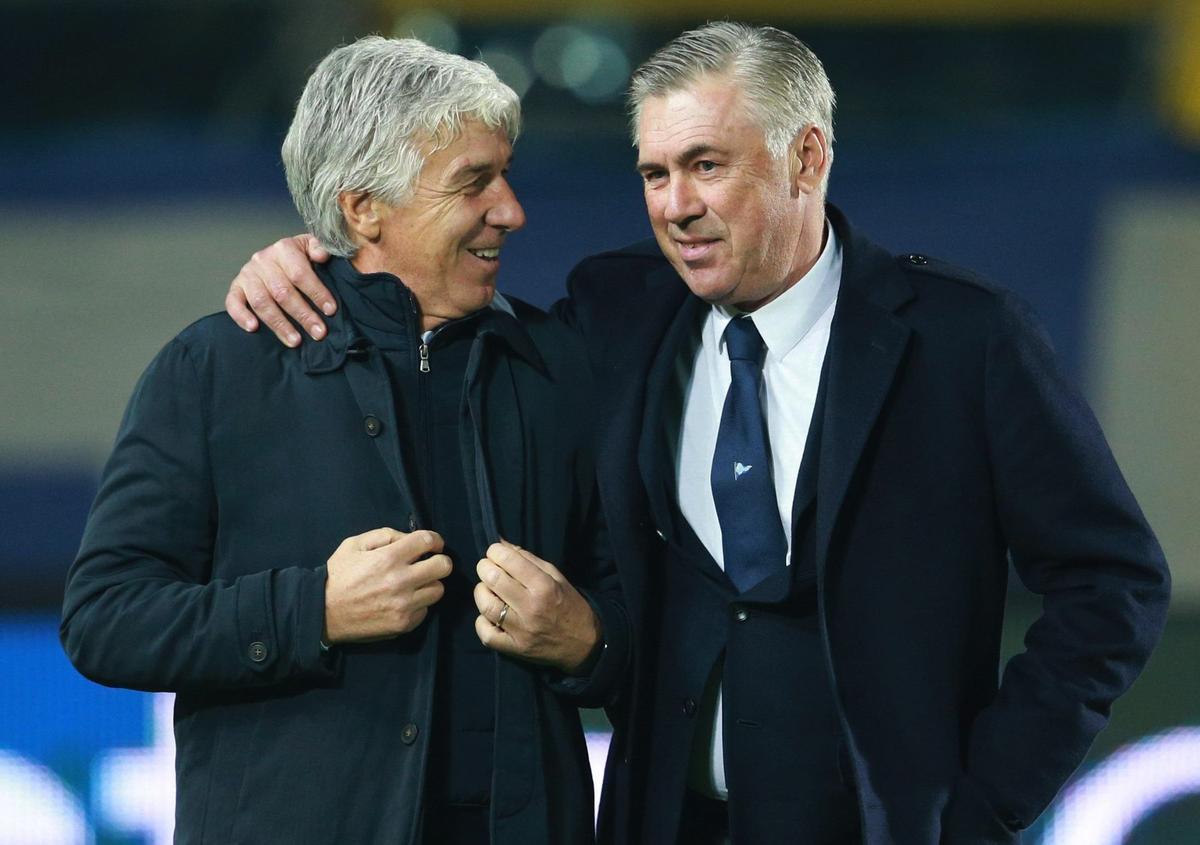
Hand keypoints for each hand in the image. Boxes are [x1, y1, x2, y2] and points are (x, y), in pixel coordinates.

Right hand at [226, 233, 335, 346]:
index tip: (330, 310)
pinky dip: (241, 316)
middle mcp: (263, 260)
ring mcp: (248, 275)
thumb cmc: (299, 256)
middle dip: (303, 315)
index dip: (316, 293)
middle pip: (283, 292)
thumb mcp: (311, 247)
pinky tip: (253, 329)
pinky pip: (233, 302)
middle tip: (319, 333)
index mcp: (284, 249)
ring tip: (295, 341)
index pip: (300, 274)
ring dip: (279, 324)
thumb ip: (320, 248)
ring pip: (262, 302)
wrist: (277, 256)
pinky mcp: (236, 288)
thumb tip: (322, 255)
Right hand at [324, 528, 451, 642]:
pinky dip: (419, 604)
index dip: (435, 541)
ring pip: (438, 589)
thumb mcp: (354, 545)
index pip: (428, 541)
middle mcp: (401, 581)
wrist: (323, 613)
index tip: (433, 545)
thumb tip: (410, 538)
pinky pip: (426, 610)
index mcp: (388, 558)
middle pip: (444, 566)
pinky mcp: (404, 624)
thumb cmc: (338, 576)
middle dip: (438, 561)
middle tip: (428, 564)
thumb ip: (384, 535)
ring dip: (429, 584)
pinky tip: (404, 601)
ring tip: (415, 584)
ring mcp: (404, 605)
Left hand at [474, 541, 601, 674]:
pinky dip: (482, 622)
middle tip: (487, 568)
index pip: (509, 560)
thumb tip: (501, 543)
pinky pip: (486, 634)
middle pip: (493, 579)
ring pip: (486, 606)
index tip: (495, 552)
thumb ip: (528, 559)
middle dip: (484, 567)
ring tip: (487, 589)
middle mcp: (531, 607)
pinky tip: (489, 615)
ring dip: (481, 592)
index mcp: (544, 586)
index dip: (495, 551)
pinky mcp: (514, 648)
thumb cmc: (569, 604)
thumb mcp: (556, 577)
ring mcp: (521, 630)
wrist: (584, 644)